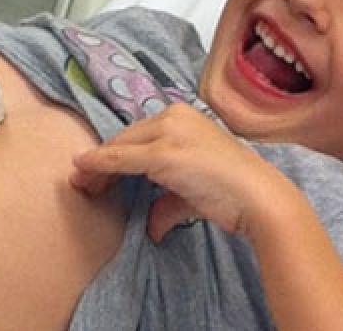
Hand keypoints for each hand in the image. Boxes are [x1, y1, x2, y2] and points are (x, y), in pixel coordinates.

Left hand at [71, 103, 280, 242]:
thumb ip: (167, 201)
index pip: (138, 135)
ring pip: (119, 146)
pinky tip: (83, 172)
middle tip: (84, 182)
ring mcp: (168, 131)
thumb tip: (153, 225)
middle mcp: (173, 116)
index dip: (114, 155)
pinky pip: (120, 158)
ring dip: (96, 167)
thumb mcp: (192, 191)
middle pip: (125, 138)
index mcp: (182, 116)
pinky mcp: (163, 152)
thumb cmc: (233, 193)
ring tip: (83, 186)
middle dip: (101, 161)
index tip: (97, 173)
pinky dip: (98, 165)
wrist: (258, 197)